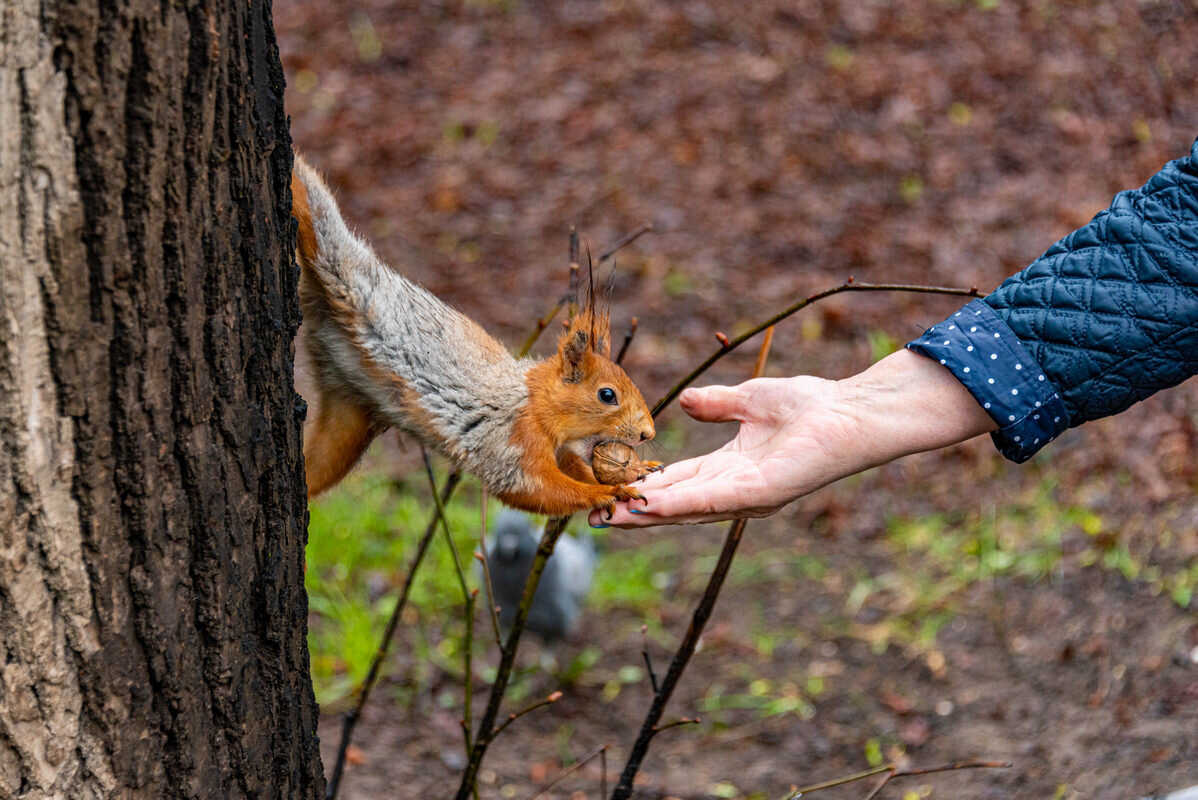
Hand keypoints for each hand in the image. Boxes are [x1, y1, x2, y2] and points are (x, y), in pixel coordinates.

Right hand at [589, 376, 856, 526]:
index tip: (609, 492)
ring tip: (612, 518)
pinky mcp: (763, 493)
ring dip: (649, 514)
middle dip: (636, 512)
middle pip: (676, 504)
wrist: (850, 411)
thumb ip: (716, 405)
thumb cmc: (811, 405)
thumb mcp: (748, 400)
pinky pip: (715, 500)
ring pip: (689, 509)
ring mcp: (749, 495)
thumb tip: (685, 402)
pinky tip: (653, 506)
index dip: (644, 488)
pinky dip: (682, 503)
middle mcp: (736, 489)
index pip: (678, 482)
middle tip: (596, 519)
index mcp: (731, 468)